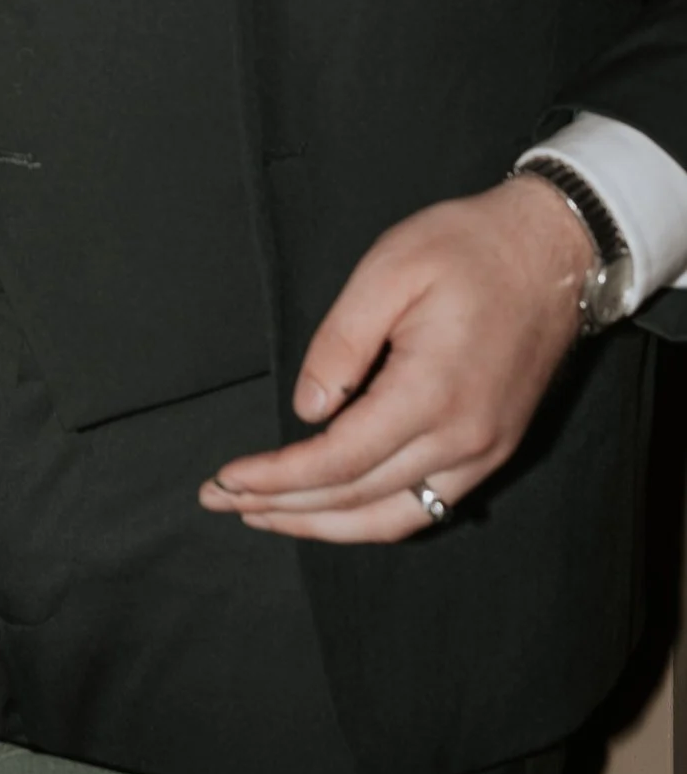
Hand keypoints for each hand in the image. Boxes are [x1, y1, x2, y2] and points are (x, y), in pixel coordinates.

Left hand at [200, 179, 592, 545]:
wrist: (553, 252)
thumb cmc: (466, 249)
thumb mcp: (388, 270)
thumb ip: (341, 344)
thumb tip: (306, 412)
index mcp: (430, 394)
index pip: (338, 460)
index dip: (276, 477)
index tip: (224, 479)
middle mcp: (462, 440)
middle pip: (358, 498)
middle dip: (282, 506)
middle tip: (220, 501)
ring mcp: (484, 452)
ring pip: (394, 518)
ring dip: (325, 525)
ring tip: (264, 516)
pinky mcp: (493, 450)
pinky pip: (428, 507)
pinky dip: (373, 517)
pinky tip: (333, 509)